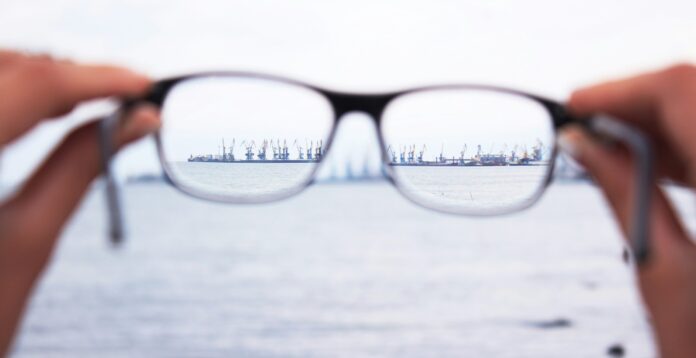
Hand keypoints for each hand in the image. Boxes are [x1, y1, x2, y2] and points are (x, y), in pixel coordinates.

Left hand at [0, 50, 160, 354]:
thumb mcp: (33, 238)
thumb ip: (83, 167)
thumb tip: (138, 122)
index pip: (34, 87)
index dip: (98, 78)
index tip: (143, 86)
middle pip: (8, 68)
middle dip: (69, 75)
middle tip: (123, 97)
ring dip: (40, 78)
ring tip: (87, 101)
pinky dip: (14, 92)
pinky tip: (41, 107)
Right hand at [563, 64, 695, 357]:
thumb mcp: (659, 269)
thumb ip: (622, 192)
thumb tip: (583, 144)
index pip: (681, 92)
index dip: (621, 90)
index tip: (576, 106)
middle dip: (637, 105)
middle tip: (585, 130)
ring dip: (660, 125)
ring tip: (610, 149)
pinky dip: (686, 146)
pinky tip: (655, 164)